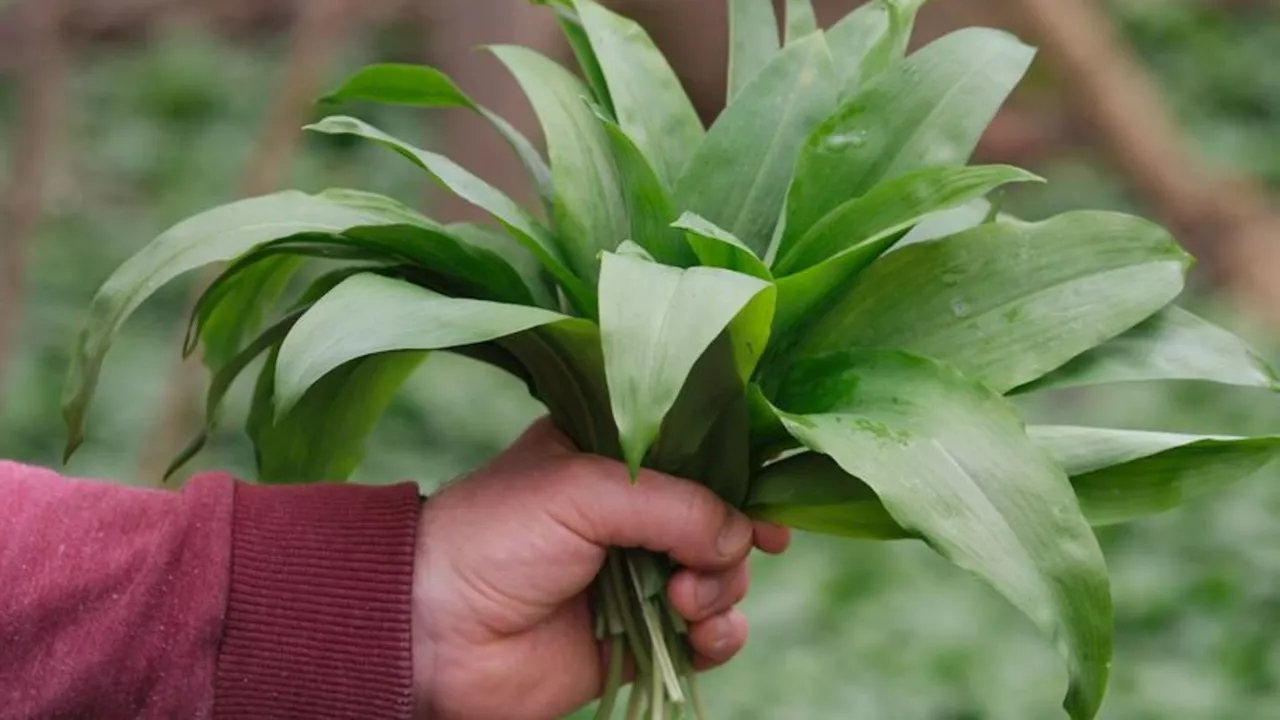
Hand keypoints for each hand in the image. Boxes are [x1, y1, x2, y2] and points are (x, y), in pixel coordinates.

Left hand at [411, 418, 789, 719]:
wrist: (434, 633)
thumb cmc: (496, 537)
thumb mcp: (584, 491)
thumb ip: (673, 505)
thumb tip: (744, 535)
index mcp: (613, 456)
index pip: (698, 456)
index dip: (741, 480)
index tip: (772, 511)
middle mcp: (630, 513)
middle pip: (720, 520)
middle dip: (728, 545)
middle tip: (698, 567)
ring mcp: (636, 575)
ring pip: (721, 577)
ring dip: (721, 591)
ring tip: (681, 603)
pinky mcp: (638, 637)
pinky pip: (707, 635)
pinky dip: (719, 636)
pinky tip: (702, 635)